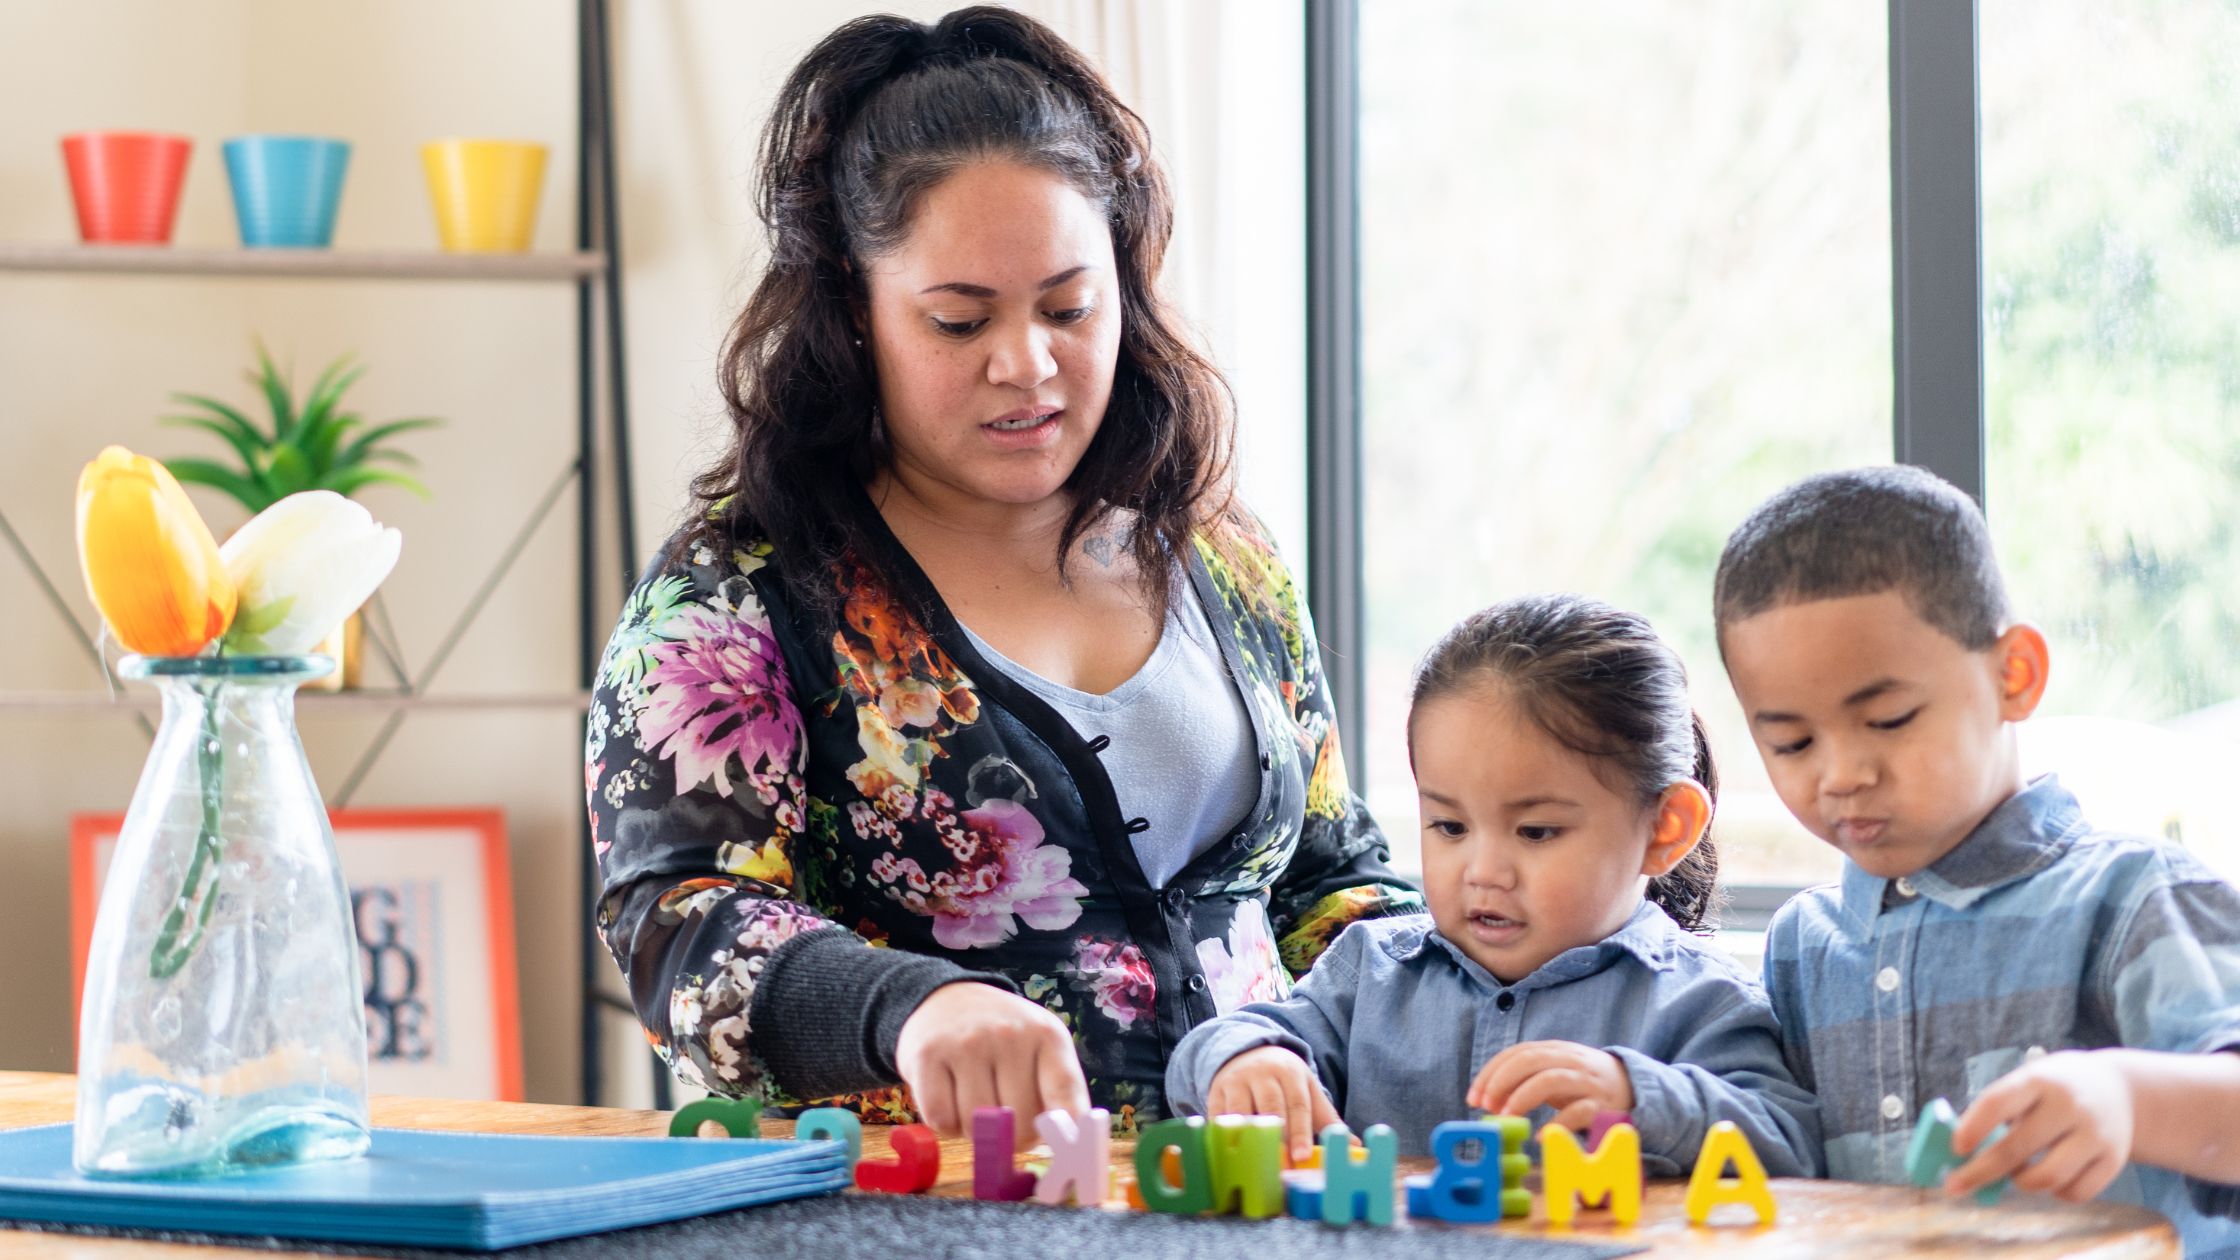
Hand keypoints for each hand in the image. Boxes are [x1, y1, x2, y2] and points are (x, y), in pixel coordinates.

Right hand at [894, 981, 1088, 1149]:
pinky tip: (950, 1098)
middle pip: (1020, 1125)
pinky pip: (941, 1121)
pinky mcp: (927, 1055)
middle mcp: (1009, 1035)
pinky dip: (946, 1124)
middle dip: (1013, 1136)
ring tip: (976, 1099)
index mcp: (1047, 1035)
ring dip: (975, 1131)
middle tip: (1005, 1119)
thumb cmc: (1002, 1039)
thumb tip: (1069, 1144)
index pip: (1065, 1092)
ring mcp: (967, 1043)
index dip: (1066, 1129)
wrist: (945, 999)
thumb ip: (1058, 1093)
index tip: (1066, 1151)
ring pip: (977, 1128)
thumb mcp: (1040, 1049)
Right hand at [1206, 1044, 1341, 1164]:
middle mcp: (1262, 1073)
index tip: (1302, 1156)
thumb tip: (1353, 1145)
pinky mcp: (1216, 1090)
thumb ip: (1326, 1118)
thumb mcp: (1306, 1089)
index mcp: (1290, 1072)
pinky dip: (1222, 1134)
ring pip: (1242, 1112)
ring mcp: (1236, 1080)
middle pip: (1270, 1108)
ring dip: (1249, 1139)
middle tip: (1282, 1168)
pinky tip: (1229, 1153)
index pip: (1297, 1104)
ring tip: (1256, 1163)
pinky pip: (1218, 1116)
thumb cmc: (1283, 1079)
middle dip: (1277, 1140)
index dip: (1300, 1132)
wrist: (1248, 1051)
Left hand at [1468, 1040, 1633, 1130]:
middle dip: (1502, 1081)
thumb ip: (1523, 1080)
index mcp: (1554, 1049)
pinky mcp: (1602, 1105)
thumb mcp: (1552, 1073)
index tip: (1473, 1098)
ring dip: (1523, 1097)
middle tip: (1486, 1107)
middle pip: (1530, 1059)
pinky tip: (1540, 1136)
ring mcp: (1587, 1081)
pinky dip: (1556, 1124)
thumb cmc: (1579, 1082)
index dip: (1491, 1073)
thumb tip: (1487, 1098)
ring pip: (1551, 1079)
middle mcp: (1570, 1060)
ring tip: (1507, 1118)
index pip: (1516, 1052)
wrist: (1631, 1086)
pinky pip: (1578, 1112)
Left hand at [1947, 1050, 2132, 1201]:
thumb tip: (1960, 1155)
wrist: (2120, 1089)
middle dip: (1980, 1171)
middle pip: (2017, 1148)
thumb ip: (1997, 1112)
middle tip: (1956, 1186)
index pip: (1997, 1103)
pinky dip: (2054, 1193)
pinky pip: (2076, 1192)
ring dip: (2021, 1183)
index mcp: (2038, 1079)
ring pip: (2048, 1177)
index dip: (1972, 1128)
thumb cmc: (2054, 1090)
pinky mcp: (2114, 1159)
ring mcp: (2096, 1133)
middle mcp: (2069, 1105)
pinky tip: (2049, 1178)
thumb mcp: (2028, 1083)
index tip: (1955, 1150)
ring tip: (2015, 1174)